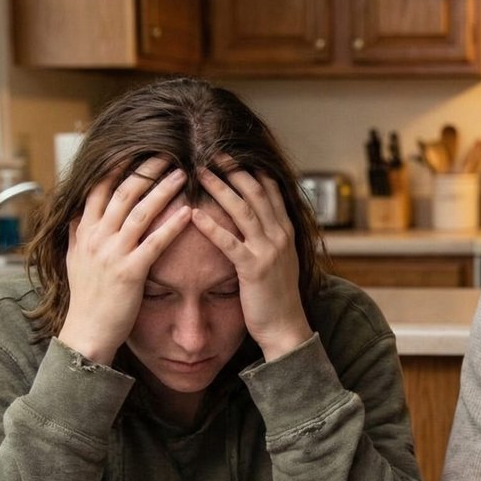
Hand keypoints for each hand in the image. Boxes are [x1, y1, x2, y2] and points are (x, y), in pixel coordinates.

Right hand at [57, 157, 190, 364]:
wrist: (87, 333)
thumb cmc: (85, 299)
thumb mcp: (74, 261)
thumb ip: (76, 235)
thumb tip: (75, 215)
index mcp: (84, 232)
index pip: (99, 188)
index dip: (118, 167)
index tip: (134, 149)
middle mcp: (96, 237)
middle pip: (123, 192)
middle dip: (146, 170)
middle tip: (167, 152)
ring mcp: (113, 253)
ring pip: (140, 211)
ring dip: (163, 189)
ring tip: (183, 174)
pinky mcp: (131, 272)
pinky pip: (154, 242)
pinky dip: (172, 225)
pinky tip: (188, 212)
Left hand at [190, 163, 311, 359]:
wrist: (286, 329)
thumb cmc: (277, 298)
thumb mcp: (280, 261)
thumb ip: (271, 238)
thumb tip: (257, 221)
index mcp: (286, 231)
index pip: (270, 189)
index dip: (250, 169)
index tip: (231, 152)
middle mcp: (280, 236)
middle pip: (256, 192)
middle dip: (233, 169)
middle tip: (211, 152)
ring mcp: (269, 251)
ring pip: (243, 210)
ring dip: (219, 188)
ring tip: (199, 172)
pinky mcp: (254, 269)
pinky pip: (230, 242)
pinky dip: (211, 227)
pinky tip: (194, 215)